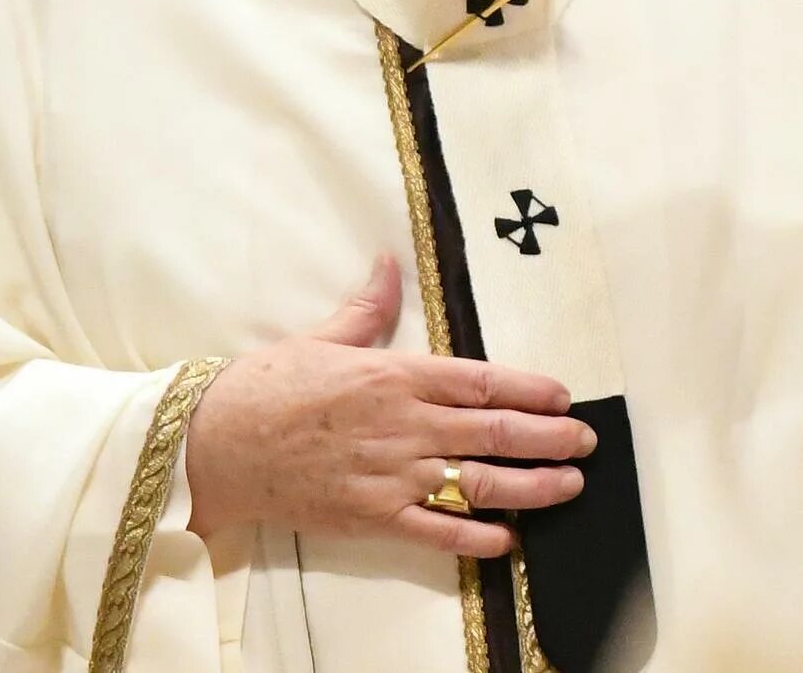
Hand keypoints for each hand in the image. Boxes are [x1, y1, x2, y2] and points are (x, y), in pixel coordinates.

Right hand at [185, 255, 592, 557]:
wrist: (216, 444)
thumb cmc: (266, 388)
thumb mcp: (321, 337)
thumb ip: (367, 308)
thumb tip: (388, 263)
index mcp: (393, 375)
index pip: (480, 380)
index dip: (530, 389)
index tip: (563, 395)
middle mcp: (402, 425)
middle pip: (493, 430)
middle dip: (548, 437)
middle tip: (586, 441)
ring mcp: (391, 475)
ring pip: (477, 481)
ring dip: (531, 486)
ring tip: (569, 486)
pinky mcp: (372, 516)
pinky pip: (436, 530)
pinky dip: (476, 536)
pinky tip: (508, 539)